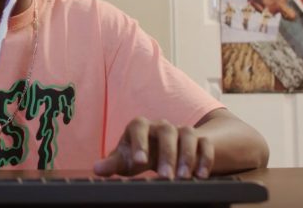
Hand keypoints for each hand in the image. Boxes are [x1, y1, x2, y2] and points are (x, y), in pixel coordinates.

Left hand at [93, 117, 213, 178]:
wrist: (163, 148)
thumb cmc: (140, 153)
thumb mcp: (126, 159)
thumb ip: (113, 163)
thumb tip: (97, 168)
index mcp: (140, 126)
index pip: (138, 127)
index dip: (139, 142)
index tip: (139, 162)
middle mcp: (161, 125)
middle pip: (166, 132)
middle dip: (167, 154)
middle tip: (167, 176)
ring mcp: (181, 130)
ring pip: (188, 134)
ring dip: (187, 156)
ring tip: (185, 177)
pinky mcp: (198, 139)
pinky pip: (205, 143)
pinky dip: (205, 158)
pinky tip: (202, 175)